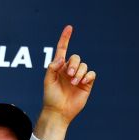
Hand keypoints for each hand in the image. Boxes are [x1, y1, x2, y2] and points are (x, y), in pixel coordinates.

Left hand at [34, 25, 96, 139]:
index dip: (65, 38)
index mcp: (59, 67)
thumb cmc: (50, 97)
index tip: (69, 28)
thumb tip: (61, 58)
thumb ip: (52, 68)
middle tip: (69, 75)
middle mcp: (69, 70)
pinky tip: (82, 83)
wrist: (58, 112)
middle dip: (73, 64)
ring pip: (84, 66)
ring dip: (79, 72)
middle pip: (76, 57)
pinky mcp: (86, 84)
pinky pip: (91, 74)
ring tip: (74, 83)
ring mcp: (78, 77)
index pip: (62, 49)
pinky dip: (87, 76)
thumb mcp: (48, 81)